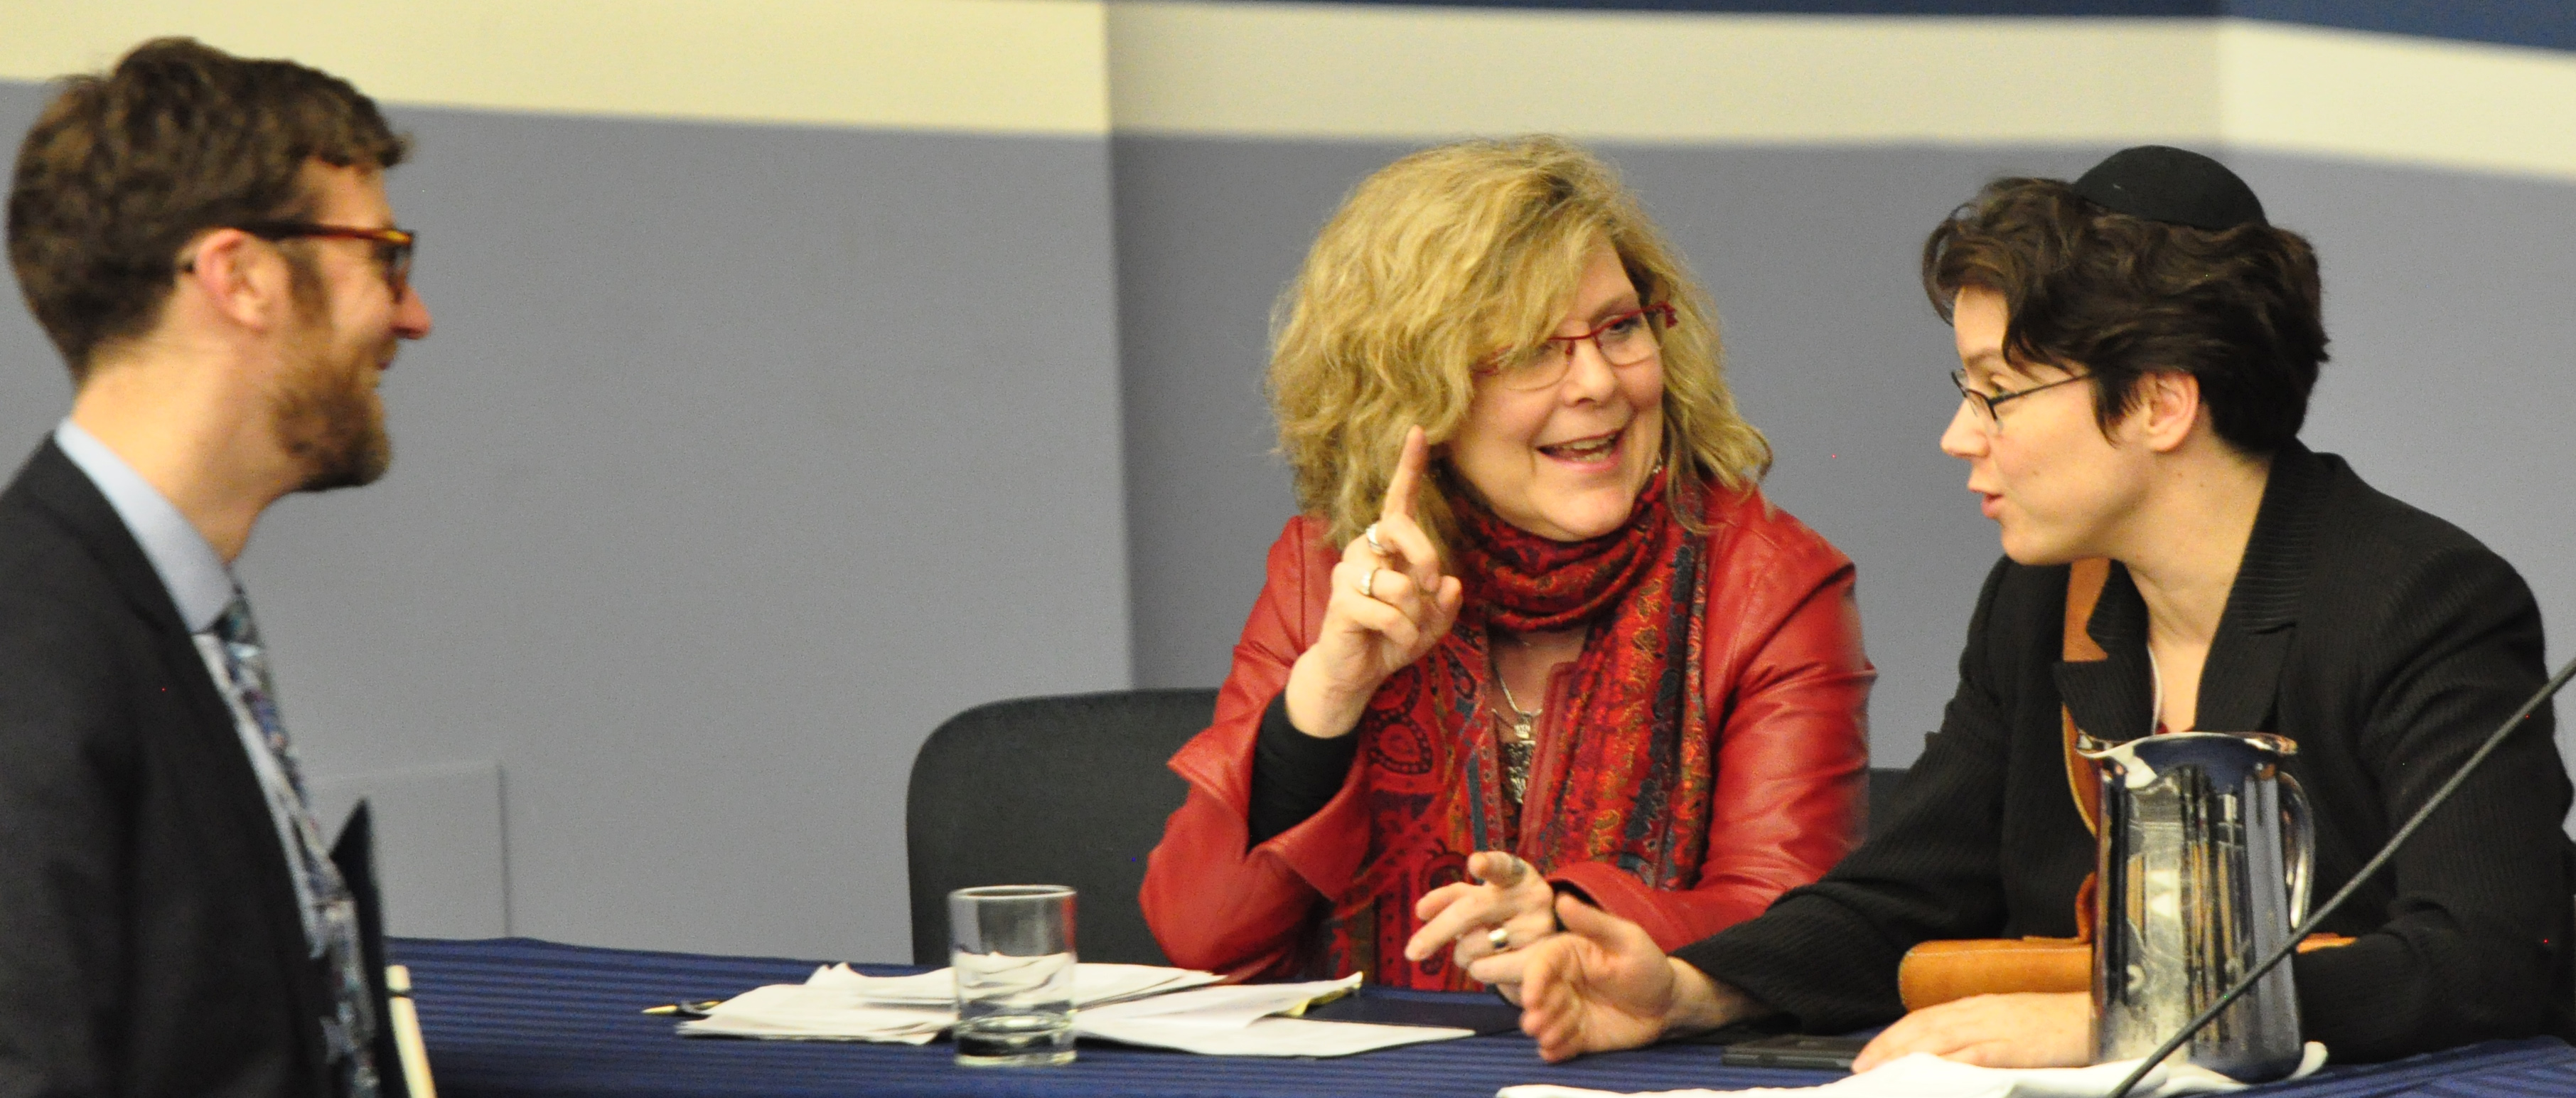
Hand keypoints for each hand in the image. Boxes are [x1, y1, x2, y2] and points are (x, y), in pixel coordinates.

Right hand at [1282, 425, 1463, 738]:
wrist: (1356, 674)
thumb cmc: (1393, 638)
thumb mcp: (1432, 623)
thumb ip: (1444, 602)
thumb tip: (1448, 582)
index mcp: (1387, 546)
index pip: (1398, 501)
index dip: (1409, 466)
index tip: (1420, 430)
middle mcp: (1364, 550)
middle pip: (1403, 529)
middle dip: (1426, 559)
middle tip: (1428, 590)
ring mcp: (1348, 574)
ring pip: (1400, 582)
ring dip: (1416, 616)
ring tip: (1406, 632)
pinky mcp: (1341, 603)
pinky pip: (1388, 613)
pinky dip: (1404, 634)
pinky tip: (1395, 642)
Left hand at [1403, 851, 1557, 969]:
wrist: (1547, 947)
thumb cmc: (1503, 912)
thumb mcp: (1481, 897)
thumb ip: (1451, 897)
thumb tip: (1420, 911)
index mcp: (1518, 875)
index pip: (1502, 866)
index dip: (1489, 864)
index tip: (1475, 863)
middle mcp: (1533, 897)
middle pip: (1471, 910)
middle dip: (1436, 932)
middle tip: (1410, 952)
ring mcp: (1538, 929)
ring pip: (1473, 946)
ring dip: (1461, 954)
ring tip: (1476, 947)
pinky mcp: (1536, 961)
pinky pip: (1484, 969)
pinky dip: (1475, 969)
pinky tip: (1490, 961)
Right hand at [1469, 894, 1749, 1061]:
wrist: (1668, 1004)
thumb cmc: (1647, 965)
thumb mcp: (1626, 939)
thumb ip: (1593, 923)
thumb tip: (1561, 899)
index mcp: (1567, 954)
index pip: (1541, 965)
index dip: (1533, 982)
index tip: (1532, 999)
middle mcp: (1562, 983)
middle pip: (1539, 997)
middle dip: (1535, 1012)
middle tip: (1538, 1025)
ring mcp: (1568, 1011)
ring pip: (1546, 1023)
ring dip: (1544, 1032)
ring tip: (1552, 1039)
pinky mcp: (1577, 1036)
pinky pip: (1560, 1045)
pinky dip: (1553, 1050)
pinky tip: (1553, 1052)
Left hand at [1849, 992, 2091, 1072]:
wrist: (2095, 1016)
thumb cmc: (2053, 1025)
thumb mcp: (2008, 1024)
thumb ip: (1976, 1036)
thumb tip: (1945, 1056)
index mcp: (1977, 1006)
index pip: (1923, 1018)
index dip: (1892, 1036)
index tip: (1868, 1054)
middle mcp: (1980, 1012)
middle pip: (1923, 1028)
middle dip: (1889, 1047)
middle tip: (1863, 1067)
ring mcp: (1995, 1026)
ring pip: (1941, 1039)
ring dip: (1908, 1055)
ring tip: (1883, 1072)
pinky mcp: (2013, 1045)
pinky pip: (1975, 1055)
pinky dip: (1950, 1064)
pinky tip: (1932, 1075)